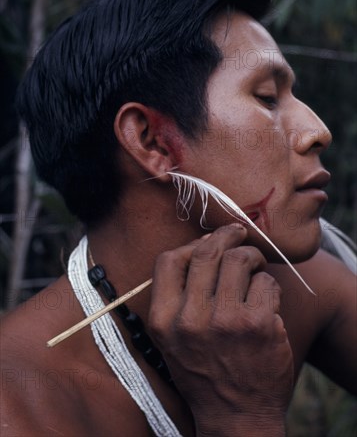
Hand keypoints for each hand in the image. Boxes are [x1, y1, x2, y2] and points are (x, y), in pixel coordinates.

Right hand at [148, 224, 293, 436]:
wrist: (237, 417)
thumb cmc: (205, 371)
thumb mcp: (172, 340)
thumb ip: (176, 297)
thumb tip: (199, 246)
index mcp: (163, 321)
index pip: (168, 260)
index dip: (191, 243)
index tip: (208, 241)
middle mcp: (190, 319)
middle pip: (206, 252)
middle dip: (226, 235)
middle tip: (239, 233)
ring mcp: (225, 321)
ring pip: (239, 260)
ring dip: (251, 257)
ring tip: (255, 266)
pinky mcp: (258, 324)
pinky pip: (265, 281)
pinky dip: (268, 284)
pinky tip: (266, 299)